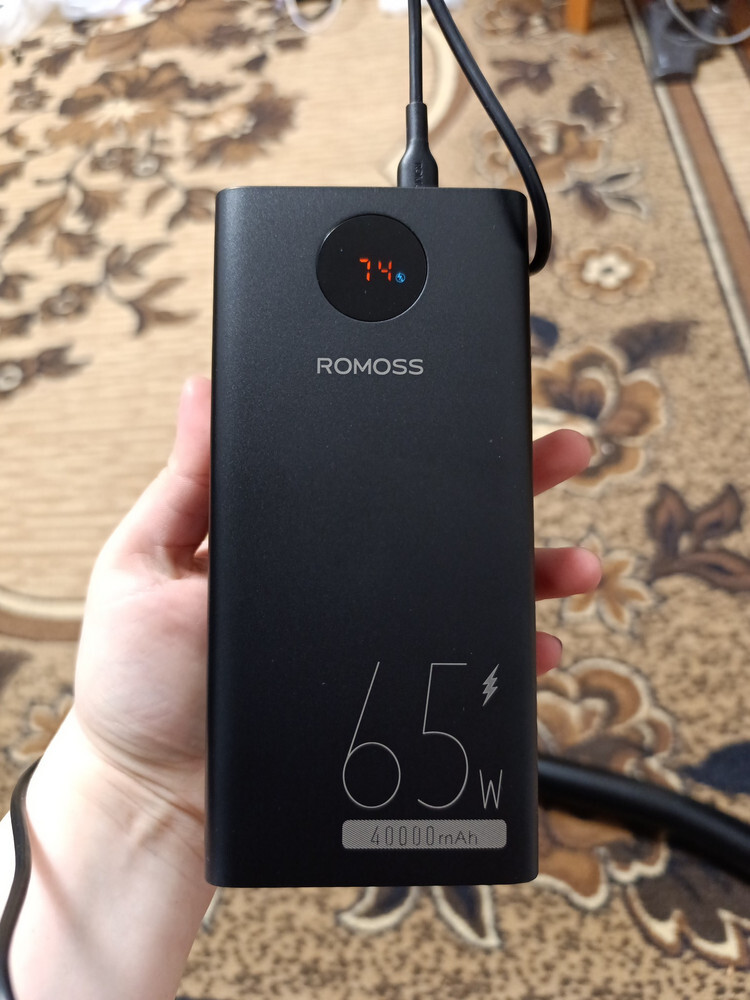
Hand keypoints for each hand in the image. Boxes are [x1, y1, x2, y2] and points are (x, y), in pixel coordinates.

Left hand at [65, 377, 599, 831]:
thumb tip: (202, 388)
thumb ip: (184, 485)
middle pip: (435, 519)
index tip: (466, 399)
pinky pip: (459, 668)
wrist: (155, 791)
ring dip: (529, 567)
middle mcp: (341, 577)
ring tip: (572, 560)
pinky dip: (505, 654)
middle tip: (556, 453)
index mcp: (290, 532)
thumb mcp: (145, 564)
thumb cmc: (139, 682)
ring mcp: (369, 632)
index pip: (368, 470)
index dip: (420, 435)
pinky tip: (532, 642)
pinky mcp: (383, 690)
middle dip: (507, 485)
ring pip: (465, 587)